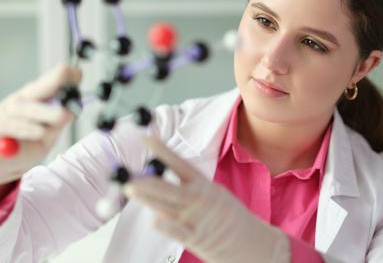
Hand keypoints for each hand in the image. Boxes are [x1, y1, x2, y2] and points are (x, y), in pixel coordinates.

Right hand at [0, 64, 80, 184]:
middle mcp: (15, 103)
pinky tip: (38, 132)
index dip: (61, 77)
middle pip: (34, 89)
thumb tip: (73, 108)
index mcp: (31, 102)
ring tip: (63, 116)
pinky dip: (24, 128)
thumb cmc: (23, 149)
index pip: (46, 85)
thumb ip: (57, 123)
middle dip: (52, 80)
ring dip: (44, 111)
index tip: (78, 73)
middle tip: (69, 77)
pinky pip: (5, 125)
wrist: (0, 170)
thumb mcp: (47, 137)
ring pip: (21, 107)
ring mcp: (0, 115)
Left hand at [124, 136, 290, 262]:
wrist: (254, 244)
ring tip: (130, 191)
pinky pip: (179, 232)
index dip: (163, 151)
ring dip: (149, 200)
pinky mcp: (199, 238)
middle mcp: (200, 199)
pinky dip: (167, 227)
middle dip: (148, 182)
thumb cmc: (230, 218)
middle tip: (128, 176)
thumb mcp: (214, 195)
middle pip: (170, 188)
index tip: (146, 139)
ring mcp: (198, 219)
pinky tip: (153, 221)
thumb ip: (188, 190)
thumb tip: (158, 185)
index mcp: (205, 185)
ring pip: (169, 207)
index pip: (181, 164)